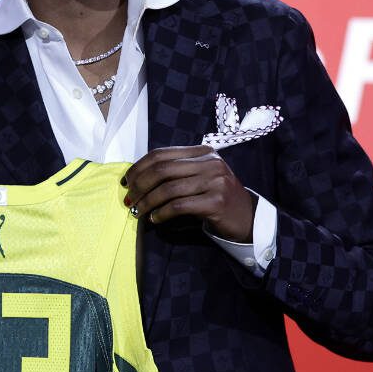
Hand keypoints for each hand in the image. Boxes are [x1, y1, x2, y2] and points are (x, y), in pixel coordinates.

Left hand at [124, 145, 254, 241]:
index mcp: (202, 152)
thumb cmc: (216, 197)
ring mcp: (215, 181)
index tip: (126, 182)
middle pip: (162, 170)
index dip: (139, 167)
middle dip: (140, 185)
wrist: (246, 217)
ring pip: (169, 189)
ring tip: (138, 211)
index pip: (161, 154)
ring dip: (148, 202)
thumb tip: (138, 178)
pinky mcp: (216, 202)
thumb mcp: (199, 177)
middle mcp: (210, 163)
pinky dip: (162, 213)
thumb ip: (176, 172)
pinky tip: (155, 219)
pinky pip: (180, 206)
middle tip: (129, 199)